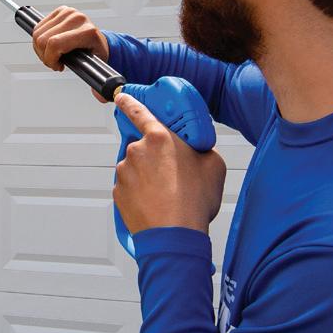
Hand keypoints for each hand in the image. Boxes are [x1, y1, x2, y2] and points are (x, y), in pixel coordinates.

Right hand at [32, 6, 110, 102]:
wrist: (100, 40)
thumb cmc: (96, 53)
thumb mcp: (98, 68)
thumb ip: (98, 82)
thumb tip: (100, 96)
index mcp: (87, 32)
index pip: (55, 44)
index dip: (50, 59)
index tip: (57, 66)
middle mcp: (77, 19)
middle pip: (43, 40)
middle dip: (45, 56)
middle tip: (55, 62)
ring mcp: (68, 13)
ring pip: (38, 33)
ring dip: (41, 49)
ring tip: (53, 55)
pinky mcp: (60, 11)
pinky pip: (38, 27)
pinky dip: (40, 39)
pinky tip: (50, 45)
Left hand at [113, 92, 225, 234]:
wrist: (173, 236)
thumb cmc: (192, 202)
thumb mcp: (214, 167)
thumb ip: (202, 150)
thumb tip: (198, 151)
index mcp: (160, 138)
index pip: (139, 112)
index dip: (129, 102)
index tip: (121, 97)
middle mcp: (137, 151)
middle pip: (145, 147)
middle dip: (157, 158)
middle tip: (173, 174)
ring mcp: (125, 172)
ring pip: (137, 168)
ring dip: (148, 176)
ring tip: (167, 194)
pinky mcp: (119, 192)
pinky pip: (130, 186)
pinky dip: (140, 192)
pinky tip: (156, 203)